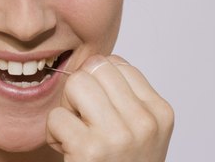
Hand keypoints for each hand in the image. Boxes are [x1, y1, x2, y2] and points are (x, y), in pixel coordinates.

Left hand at [46, 54, 173, 160]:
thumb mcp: (139, 131)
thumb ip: (125, 98)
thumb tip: (93, 62)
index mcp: (160, 113)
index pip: (117, 64)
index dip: (97, 82)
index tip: (99, 110)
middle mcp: (145, 122)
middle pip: (95, 68)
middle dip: (79, 91)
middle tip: (83, 120)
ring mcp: (120, 136)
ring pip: (76, 85)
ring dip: (67, 109)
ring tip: (76, 134)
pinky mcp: (91, 150)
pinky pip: (57, 117)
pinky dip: (54, 135)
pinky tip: (70, 152)